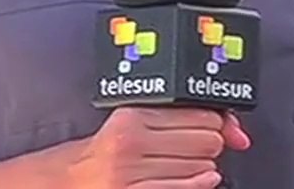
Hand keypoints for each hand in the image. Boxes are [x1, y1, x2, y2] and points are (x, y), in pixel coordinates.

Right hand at [66, 107, 250, 187]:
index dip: (216, 120)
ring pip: (202, 167)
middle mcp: (131, 144)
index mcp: (129, 117)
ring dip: (203, 167)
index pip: (198, 113)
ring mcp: (132, 176)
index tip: (218, 125)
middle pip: (207, 140)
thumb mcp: (125, 126)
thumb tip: (239, 134)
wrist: (55, 185)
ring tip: (182, 163)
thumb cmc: (90, 156)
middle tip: (196, 145)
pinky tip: (195, 180)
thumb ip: (174, 122)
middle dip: (210, 144)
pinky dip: (198, 185)